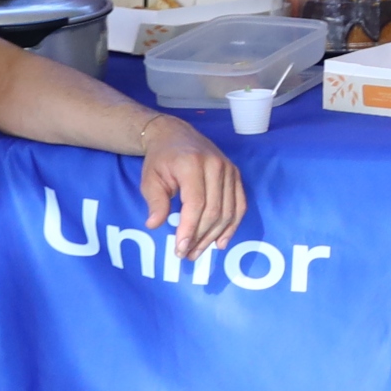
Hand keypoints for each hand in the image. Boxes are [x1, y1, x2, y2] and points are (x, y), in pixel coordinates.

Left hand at [133, 114, 242, 257]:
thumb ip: (155, 201)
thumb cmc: (161, 160)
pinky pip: (240, 205)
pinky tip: (221, 242)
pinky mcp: (236, 175)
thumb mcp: (150, 179)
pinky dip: (232, 226)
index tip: (180, 249)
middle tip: (186, 255)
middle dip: (201, 237)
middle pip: (214, 210)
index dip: (190, 229)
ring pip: (228, 211)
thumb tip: (155, 225)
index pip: (196, 203)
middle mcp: (216, 166)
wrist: (176, 136)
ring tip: (199, 251)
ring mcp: (229, 170)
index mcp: (192, 164)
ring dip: (214, 236)